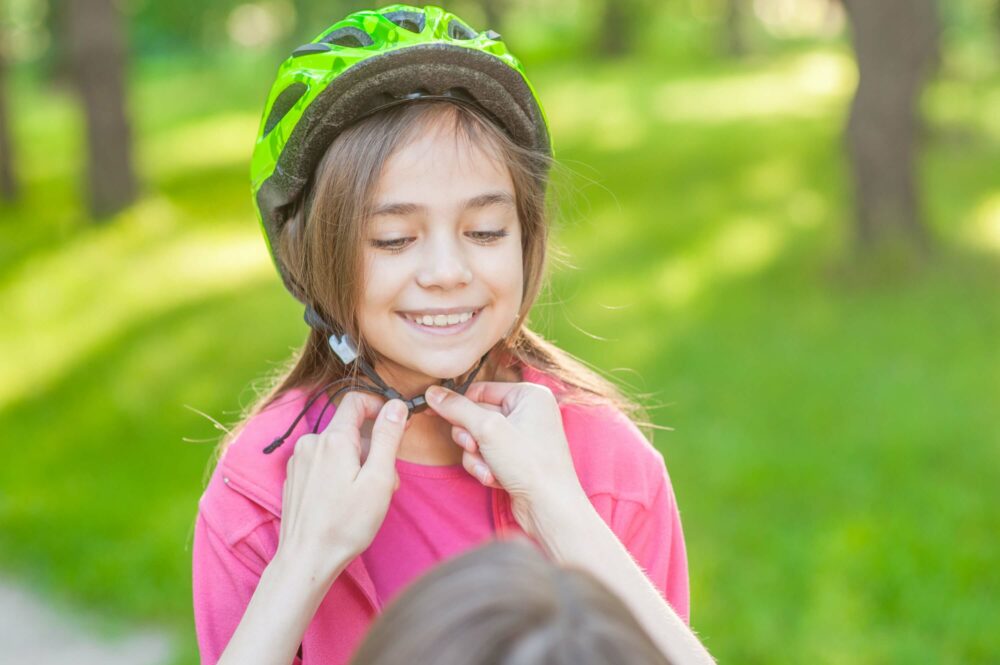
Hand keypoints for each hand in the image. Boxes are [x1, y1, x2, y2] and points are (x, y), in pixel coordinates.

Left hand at [276, 393, 405, 583]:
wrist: (307, 559)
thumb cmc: (345, 524)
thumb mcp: (378, 479)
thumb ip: (388, 437)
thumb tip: (396, 406)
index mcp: (333, 439)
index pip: (356, 400)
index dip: (380, 406)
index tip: (395, 425)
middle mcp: (311, 443)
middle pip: (350, 428)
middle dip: (373, 446)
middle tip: (387, 479)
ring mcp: (299, 461)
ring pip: (338, 447)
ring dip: (358, 462)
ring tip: (367, 496)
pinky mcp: (295, 477)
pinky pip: (323, 462)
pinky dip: (340, 473)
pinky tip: (346, 501)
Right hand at [424, 382, 587, 538]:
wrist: (549, 507)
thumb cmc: (530, 464)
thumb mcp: (488, 430)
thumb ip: (457, 409)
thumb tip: (433, 393)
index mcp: (529, 395)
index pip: (481, 390)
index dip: (460, 405)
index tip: (435, 412)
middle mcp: (528, 412)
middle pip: (477, 415)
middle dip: (471, 438)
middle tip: (475, 447)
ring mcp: (522, 436)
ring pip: (478, 439)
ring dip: (476, 456)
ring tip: (489, 469)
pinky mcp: (516, 458)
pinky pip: (487, 455)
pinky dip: (485, 467)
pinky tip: (495, 478)